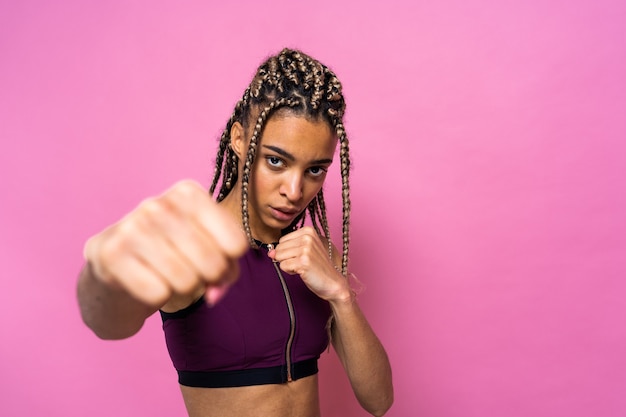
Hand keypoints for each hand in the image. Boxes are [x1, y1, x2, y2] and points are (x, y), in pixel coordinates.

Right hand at [83, 180, 247, 307]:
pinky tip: (144, 281)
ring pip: (186, 281)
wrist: (113, 266)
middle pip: (213, 264)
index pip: (236, 244)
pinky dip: (157, 297)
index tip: (215, 261)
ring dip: (182, 290)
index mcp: (188, 193)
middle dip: (208, 280)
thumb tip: (215, 293)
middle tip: (190, 274)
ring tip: (166, 276)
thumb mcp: (207, 245)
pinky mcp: (111, 255)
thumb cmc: (171, 253)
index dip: (230, 265)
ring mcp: (131, 227)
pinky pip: (158, 294)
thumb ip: (226, 267)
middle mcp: (158, 204)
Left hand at [268, 226, 350, 302]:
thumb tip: (270, 252)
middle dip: (287, 258)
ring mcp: (306, 249)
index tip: (303, 256)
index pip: (282, 240)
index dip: (288, 251)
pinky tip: (303, 272)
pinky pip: (283, 266)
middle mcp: (307, 237)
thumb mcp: (303, 251)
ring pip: (279, 256)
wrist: (333, 283)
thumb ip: (286, 248)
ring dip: (288, 265)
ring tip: (303, 267)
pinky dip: (290, 272)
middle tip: (303, 263)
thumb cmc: (318, 267)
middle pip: (279, 247)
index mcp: (308, 230)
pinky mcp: (303, 261)